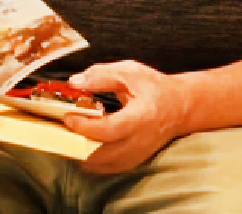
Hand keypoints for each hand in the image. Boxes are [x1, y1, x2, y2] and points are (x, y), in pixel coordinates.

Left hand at [62, 61, 187, 174]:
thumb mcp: (129, 72)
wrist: (180, 107)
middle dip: (76, 143)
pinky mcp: (133, 162)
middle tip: (62, 129)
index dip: (84, 126)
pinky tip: (82, 146)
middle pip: (101, 154)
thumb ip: (101, 76)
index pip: (107, 130)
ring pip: (102, 165)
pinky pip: (108, 168)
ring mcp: (136, 156)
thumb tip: (74, 82)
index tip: (67, 117)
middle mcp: (138, 142)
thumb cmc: (154, 88)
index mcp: (139, 118)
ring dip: (82, 153)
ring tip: (69, 136)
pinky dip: (92, 160)